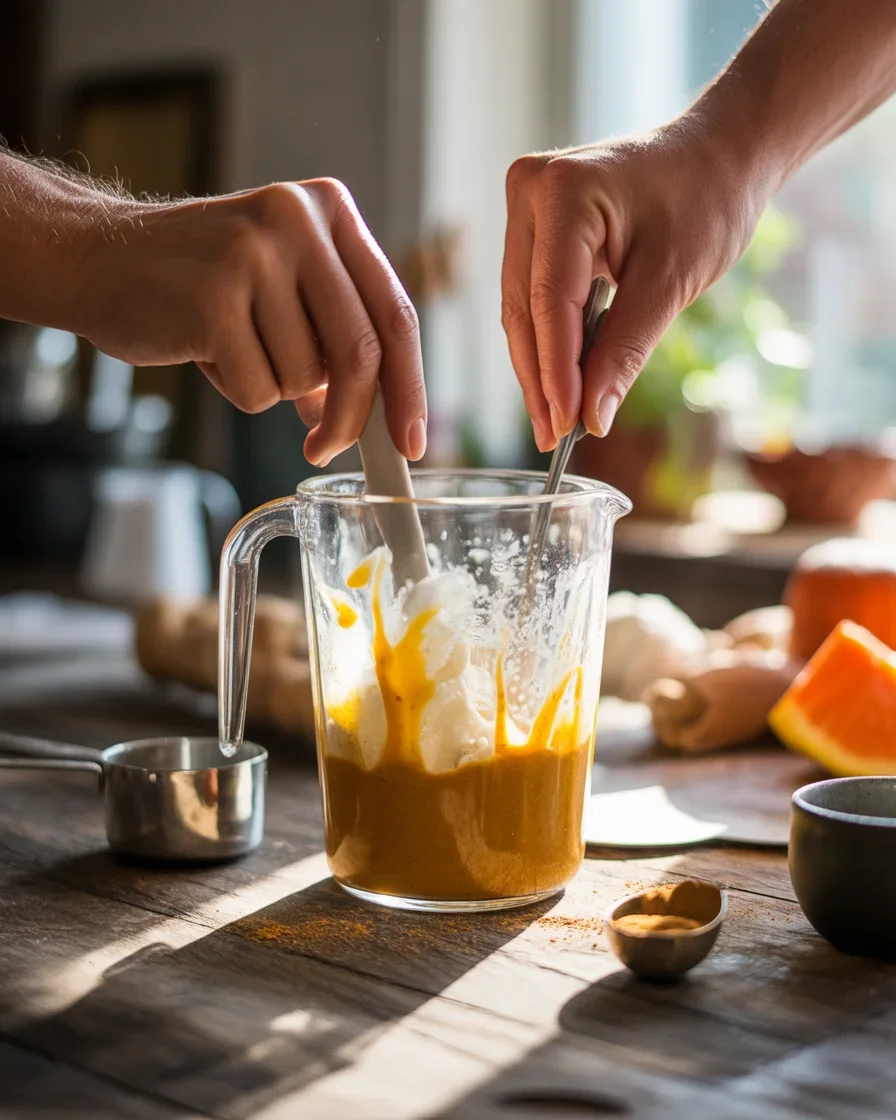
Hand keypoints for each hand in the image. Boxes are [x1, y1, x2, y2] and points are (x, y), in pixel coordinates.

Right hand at [76, 179, 424, 465]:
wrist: (99, 258)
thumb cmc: (200, 281)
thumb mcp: (281, 288)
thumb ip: (333, 339)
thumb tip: (373, 417)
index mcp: (330, 210)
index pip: (395, 313)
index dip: (410, 387)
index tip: (412, 440)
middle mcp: (299, 220)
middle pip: (361, 353)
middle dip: (351, 419)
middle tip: (326, 448)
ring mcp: (255, 255)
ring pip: (307, 378)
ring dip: (275, 388)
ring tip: (233, 346)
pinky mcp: (214, 299)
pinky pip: (259, 391)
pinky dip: (239, 391)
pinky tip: (206, 351)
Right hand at [501, 121, 769, 450]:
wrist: (720, 154)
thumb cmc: (707, 200)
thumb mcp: (671, 282)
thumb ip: (625, 351)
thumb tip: (592, 417)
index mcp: (563, 192)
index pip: (549, 302)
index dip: (556, 372)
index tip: (567, 427)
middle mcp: (530, 192)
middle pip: (524, 309)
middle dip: (541, 378)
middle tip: (555, 438)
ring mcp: (526, 206)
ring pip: (521, 308)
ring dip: (538, 367)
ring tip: (556, 424)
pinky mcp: (533, 225)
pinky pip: (532, 296)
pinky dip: (548, 342)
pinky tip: (559, 385)